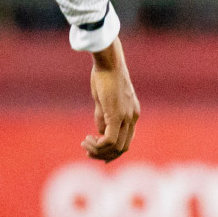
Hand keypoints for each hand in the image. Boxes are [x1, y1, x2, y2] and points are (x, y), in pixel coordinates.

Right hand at [83, 38, 139, 161]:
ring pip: (117, 147)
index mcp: (132, 114)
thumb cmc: (104, 76)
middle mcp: (133, 118)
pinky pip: (110, 139)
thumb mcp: (104, 100)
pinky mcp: (116, 115)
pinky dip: (98, 145)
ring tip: (85, 145)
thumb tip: (99, 132)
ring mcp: (126, 117)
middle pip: (123, 148)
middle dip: (104, 155)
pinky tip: (87, 139)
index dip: (112, 152)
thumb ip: (103, 117)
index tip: (97, 152)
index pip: (127, 141)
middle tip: (88, 152)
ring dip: (99, 150)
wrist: (109, 62)